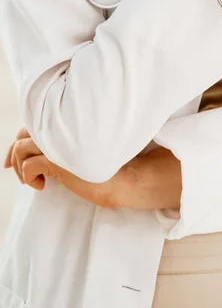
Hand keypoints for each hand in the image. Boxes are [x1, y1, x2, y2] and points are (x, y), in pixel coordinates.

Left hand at [4, 128, 181, 209]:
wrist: (122, 177)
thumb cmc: (108, 163)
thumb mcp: (81, 148)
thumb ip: (64, 141)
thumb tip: (39, 152)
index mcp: (66, 122)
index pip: (32, 125)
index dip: (19, 140)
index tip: (13, 159)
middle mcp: (60, 127)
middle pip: (23, 134)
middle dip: (15, 154)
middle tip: (14, 169)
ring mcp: (57, 142)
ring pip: (20, 149)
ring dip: (22, 168)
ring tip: (35, 180)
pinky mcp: (56, 159)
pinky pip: (29, 167)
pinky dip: (29, 177)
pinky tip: (42, 185)